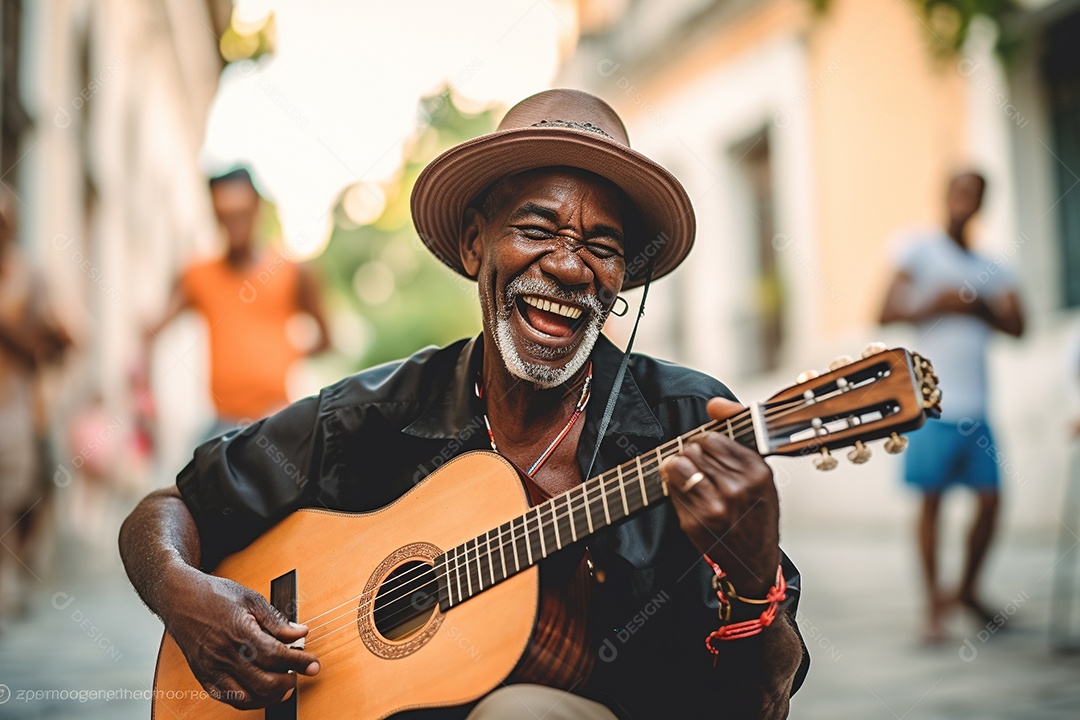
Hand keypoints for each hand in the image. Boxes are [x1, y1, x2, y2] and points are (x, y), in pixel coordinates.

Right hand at [163, 570, 319, 708]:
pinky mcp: (203, 676)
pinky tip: (260, 691)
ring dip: (270, 696)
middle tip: (299, 675)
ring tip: (284, 687)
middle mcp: (224, 654)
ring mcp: (211, 668)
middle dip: (288, 682)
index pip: (275, 655)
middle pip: (263, 682)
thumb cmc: (216, 595)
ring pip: (247, 696)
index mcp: (239, 631)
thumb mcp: (251, 599)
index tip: (314, 665)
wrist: (180, 598)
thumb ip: (276, 620)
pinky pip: (228, 698)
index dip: (299, 662)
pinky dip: (248, 699)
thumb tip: (300, 634)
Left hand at [659, 398, 779, 596]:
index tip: (711, 453)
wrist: (754, 561)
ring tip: (690, 478)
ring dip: (678, 468)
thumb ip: (738, 432)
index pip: (711, 438)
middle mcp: (736, 489)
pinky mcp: (694, 523)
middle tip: (700, 469)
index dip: (707, 444)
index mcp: (757, 473)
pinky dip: (674, 488)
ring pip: (677, 465)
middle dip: (691, 455)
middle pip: (692, 449)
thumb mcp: (759, 472)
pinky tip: (688, 495)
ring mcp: (714, 508)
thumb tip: (714, 403)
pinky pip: (671, 489)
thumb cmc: (756, 512)